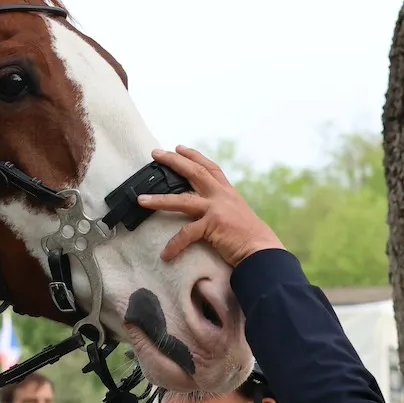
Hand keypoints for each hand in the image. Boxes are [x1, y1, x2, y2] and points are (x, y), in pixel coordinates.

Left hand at [135, 147, 285, 266]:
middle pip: (194, 173)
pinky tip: (166, 255)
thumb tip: (209, 210)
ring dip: (159, 200)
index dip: (194, 156)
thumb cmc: (251, 238)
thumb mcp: (238, 215)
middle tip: (155, 153)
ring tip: (141, 199)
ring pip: (181, 200)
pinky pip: (186, 234)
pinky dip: (174, 245)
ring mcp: (216, 208)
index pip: (210, 168)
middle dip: (174, 161)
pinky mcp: (212, 225)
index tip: (179, 147)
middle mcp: (222, 195)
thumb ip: (224, 208)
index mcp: (228, 192)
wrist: (262, 251)